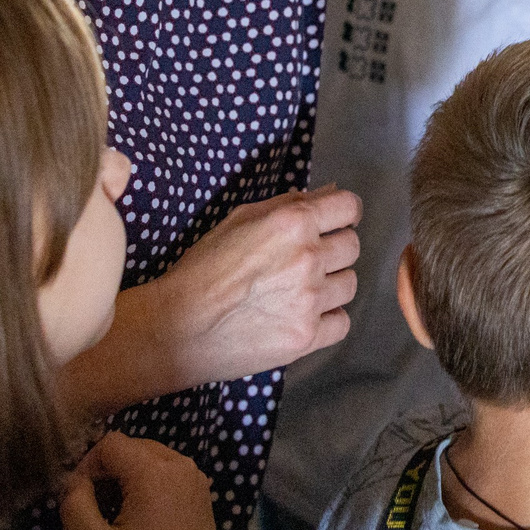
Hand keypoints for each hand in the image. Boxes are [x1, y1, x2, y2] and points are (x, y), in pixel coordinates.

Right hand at [58, 431, 220, 529]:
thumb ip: (74, 502)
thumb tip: (74, 479)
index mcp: (155, 471)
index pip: (112, 443)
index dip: (88, 463)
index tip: (79, 493)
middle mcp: (183, 466)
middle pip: (136, 446)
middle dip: (111, 468)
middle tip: (95, 501)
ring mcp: (198, 481)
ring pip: (156, 458)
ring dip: (133, 475)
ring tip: (117, 510)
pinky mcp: (205, 497)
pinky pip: (173, 475)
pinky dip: (154, 484)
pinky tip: (142, 516)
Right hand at [64, 186, 361, 414]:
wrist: (177, 328)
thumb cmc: (203, 269)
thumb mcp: (239, 220)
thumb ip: (289, 203)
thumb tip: (330, 192)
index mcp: (293, 223)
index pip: (349, 207)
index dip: (341, 214)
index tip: (332, 225)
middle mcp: (309, 258)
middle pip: (352, 246)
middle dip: (333, 250)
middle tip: (304, 263)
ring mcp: (311, 300)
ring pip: (350, 285)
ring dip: (330, 286)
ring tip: (298, 292)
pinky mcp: (307, 337)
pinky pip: (342, 322)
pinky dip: (326, 320)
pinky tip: (301, 317)